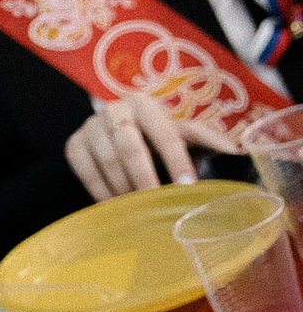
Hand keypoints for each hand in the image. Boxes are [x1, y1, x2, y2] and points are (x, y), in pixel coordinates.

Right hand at [64, 93, 239, 199]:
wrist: (112, 129)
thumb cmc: (154, 134)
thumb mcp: (180, 131)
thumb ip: (207, 139)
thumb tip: (238, 153)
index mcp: (145, 103)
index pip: (164, 134)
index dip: (177, 161)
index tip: (187, 186)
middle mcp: (114, 110)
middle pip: (130, 148)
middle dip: (145, 179)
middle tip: (157, 203)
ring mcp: (90, 127)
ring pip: (107, 162)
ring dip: (124, 189)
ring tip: (138, 208)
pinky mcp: (72, 144)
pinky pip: (86, 172)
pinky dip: (101, 192)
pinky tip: (115, 205)